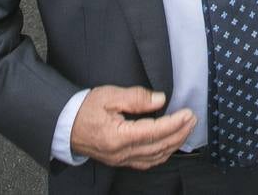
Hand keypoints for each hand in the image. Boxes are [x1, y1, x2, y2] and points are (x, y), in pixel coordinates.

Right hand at [70, 86, 195, 168]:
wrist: (65, 125)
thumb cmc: (85, 109)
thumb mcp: (110, 96)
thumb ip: (136, 98)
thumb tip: (160, 100)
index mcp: (118, 136)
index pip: (154, 132)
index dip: (174, 123)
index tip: (188, 113)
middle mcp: (121, 153)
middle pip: (159, 146)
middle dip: (179, 133)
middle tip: (192, 119)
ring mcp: (121, 160)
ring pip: (155, 157)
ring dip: (174, 144)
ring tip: (186, 129)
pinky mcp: (120, 161)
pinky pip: (147, 162)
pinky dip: (162, 154)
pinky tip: (170, 144)